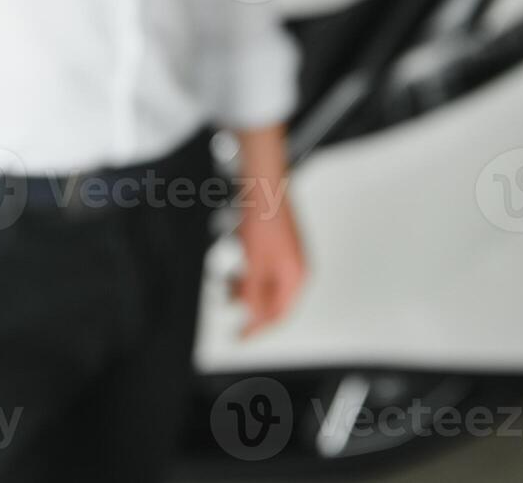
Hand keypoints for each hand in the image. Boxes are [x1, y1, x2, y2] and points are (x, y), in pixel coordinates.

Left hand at [229, 124, 307, 335]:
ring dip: (245, 288)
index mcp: (295, 276)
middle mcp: (295, 267)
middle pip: (273, 299)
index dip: (258, 328)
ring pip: (265, 283)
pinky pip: (262, 268)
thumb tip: (253, 315)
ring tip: (226, 286)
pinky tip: (236, 268)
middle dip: (249, 306)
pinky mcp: (277, 244)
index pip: (279, 314)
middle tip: (229, 306)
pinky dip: (248, 273)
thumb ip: (254, 292)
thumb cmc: (264, 217)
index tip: (240, 337)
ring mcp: (287, 255)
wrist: (263, 185)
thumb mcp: (254, 263)